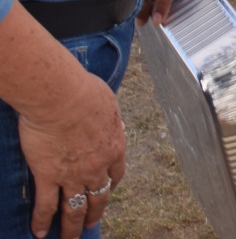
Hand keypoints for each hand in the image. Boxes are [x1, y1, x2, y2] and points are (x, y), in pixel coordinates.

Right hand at [18, 64, 124, 237]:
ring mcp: (72, 175)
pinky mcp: (48, 177)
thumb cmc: (84, 93)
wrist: (61, 98)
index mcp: (114, 147)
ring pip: (74, 209)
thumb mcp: (108, 104)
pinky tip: (38, 233)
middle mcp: (96, 167)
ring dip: (71, 227)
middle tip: (91, 224)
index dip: (111, 186)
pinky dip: (41, 221)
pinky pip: (45, 205)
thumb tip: (111, 119)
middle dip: (94, 213)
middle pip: (98, 197)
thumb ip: (109, 118)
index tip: (107, 192)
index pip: (116, 174)